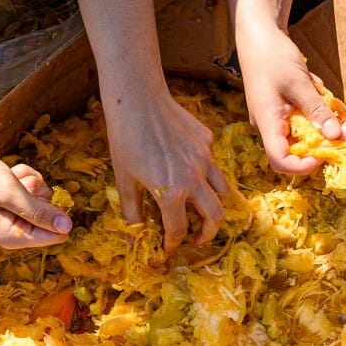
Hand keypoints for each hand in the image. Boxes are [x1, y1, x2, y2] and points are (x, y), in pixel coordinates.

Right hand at [0, 139, 71, 248]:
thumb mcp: (10, 193)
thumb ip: (40, 212)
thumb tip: (68, 227)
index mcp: (14, 237)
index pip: (55, 236)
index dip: (56, 215)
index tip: (41, 197)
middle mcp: (16, 228)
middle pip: (52, 215)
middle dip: (40, 195)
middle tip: (19, 186)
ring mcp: (16, 212)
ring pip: (45, 196)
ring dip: (32, 181)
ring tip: (10, 178)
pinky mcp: (15, 196)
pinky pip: (35, 185)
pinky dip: (25, 175)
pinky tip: (8, 172)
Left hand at [100, 89, 228, 254]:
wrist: (137, 97)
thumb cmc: (125, 139)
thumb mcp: (124, 179)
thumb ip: (132, 211)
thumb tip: (133, 237)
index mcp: (170, 193)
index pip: (178, 229)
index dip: (173, 243)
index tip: (169, 248)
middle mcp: (193, 179)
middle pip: (214, 216)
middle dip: (208, 233)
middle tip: (198, 238)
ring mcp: (204, 159)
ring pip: (222, 191)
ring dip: (214, 204)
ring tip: (201, 207)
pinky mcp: (207, 141)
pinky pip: (212, 164)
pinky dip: (205, 173)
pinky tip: (188, 167)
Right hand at [236, 18, 340, 173]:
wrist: (257, 35)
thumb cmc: (273, 56)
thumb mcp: (299, 83)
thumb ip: (317, 110)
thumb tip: (336, 135)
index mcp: (267, 123)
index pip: (280, 161)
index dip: (301, 166)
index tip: (323, 155)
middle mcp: (268, 126)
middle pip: (290, 152)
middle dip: (314, 144)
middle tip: (333, 128)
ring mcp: (273, 118)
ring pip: (298, 134)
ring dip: (315, 122)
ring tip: (320, 95)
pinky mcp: (279, 110)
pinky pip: (299, 118)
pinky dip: (312, 109)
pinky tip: (313, 87)